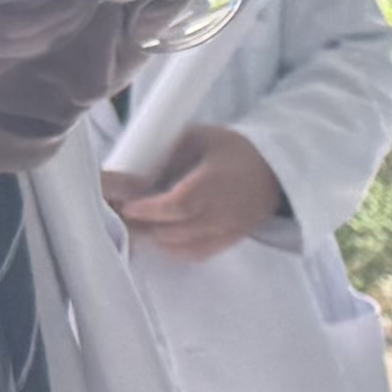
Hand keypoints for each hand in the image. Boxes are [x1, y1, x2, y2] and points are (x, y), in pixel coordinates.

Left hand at [100, 124, 288, 258]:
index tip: (127, 205)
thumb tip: (130, 170)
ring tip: (133, 223)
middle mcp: (223, 212)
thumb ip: (168, 152)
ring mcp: (227, 232)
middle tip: (117, 213)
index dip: (149, 209)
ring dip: (153, 236)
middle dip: (141, 224)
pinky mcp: (228, 242)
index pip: (179, 204)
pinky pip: (193, 254)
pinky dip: (171, 247)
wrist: (275, 172)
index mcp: (216, 182)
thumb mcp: (200, 137)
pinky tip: (158, 235)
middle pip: (174, 229)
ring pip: (180, 245)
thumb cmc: (233, 150)